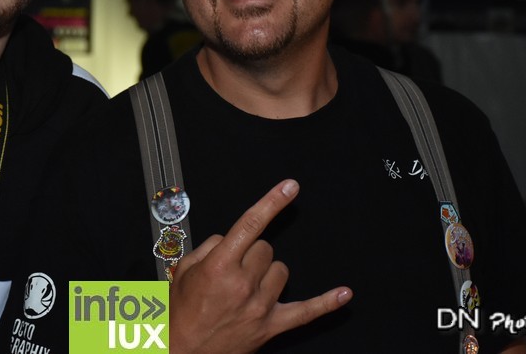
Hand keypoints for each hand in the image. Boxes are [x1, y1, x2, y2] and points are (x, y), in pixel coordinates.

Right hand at [168, 179, 351, 353]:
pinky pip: (306, 312)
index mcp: (220, 266)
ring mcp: (259, 305)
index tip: (289, 187)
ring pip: (282, 270)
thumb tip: (229, 238)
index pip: (251, 224)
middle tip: (233, 268)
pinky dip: (326, 303)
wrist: (182, 351)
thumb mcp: (184, 271)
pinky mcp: (270, 325)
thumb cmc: (181, 314)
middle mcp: (242, 284)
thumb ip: (209, 247)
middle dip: (251, 252)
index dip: (272, 202)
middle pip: (266, 248)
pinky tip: (344, 294)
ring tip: (247, 285)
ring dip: (267, 272)